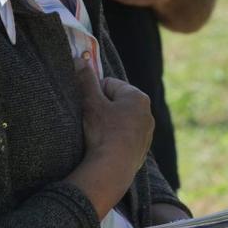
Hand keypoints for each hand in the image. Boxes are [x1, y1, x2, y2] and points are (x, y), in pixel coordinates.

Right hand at [77, 60, 153, 184]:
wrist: (112, 169)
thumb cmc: (103, 132)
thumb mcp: (90, 102)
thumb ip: (85, 79)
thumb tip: (80, 58)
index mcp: (138, 97)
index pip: (109, 84)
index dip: (93, 93)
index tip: (87, 105)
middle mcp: (147, 113)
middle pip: (116, 102)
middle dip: (102, 108)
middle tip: (90, 120)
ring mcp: (146, 133)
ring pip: (120, 120)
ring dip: (108, 124)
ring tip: (97, 136)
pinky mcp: (142, 150)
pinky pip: (124, 137)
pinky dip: (114, 139)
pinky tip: (105, 146)